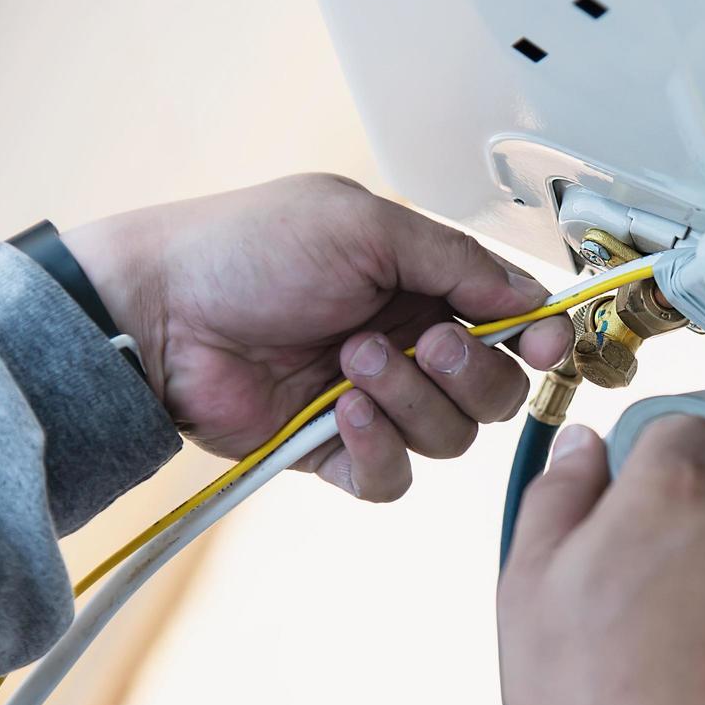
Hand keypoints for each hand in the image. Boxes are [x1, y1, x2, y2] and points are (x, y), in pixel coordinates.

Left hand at [63, 174, 571, 500]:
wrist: (160, 311)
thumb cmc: (247, 250)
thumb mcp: (365, 226)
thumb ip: (459, 262)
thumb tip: (532, 297)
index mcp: (423, 285)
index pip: (513, 324)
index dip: (539, 338)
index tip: (545, 342)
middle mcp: (409, 346)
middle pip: (497, 392)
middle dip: (471, 372)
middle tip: (423, 342)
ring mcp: (375, 403)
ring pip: (451, 438)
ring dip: (411, 401)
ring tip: (350, 361)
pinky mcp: (336, 452)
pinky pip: (393, 479)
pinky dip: (379, 451)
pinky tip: (343, 415)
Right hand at [498, 418, 704, 704]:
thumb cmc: (590, 703)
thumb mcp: (528, 586)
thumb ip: (558, 494)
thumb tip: (583, 446)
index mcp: (675, 491)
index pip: (680, 428)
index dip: (650, 462)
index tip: (632, 501)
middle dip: (691, 519)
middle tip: (645, 588)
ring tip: (680, 648)